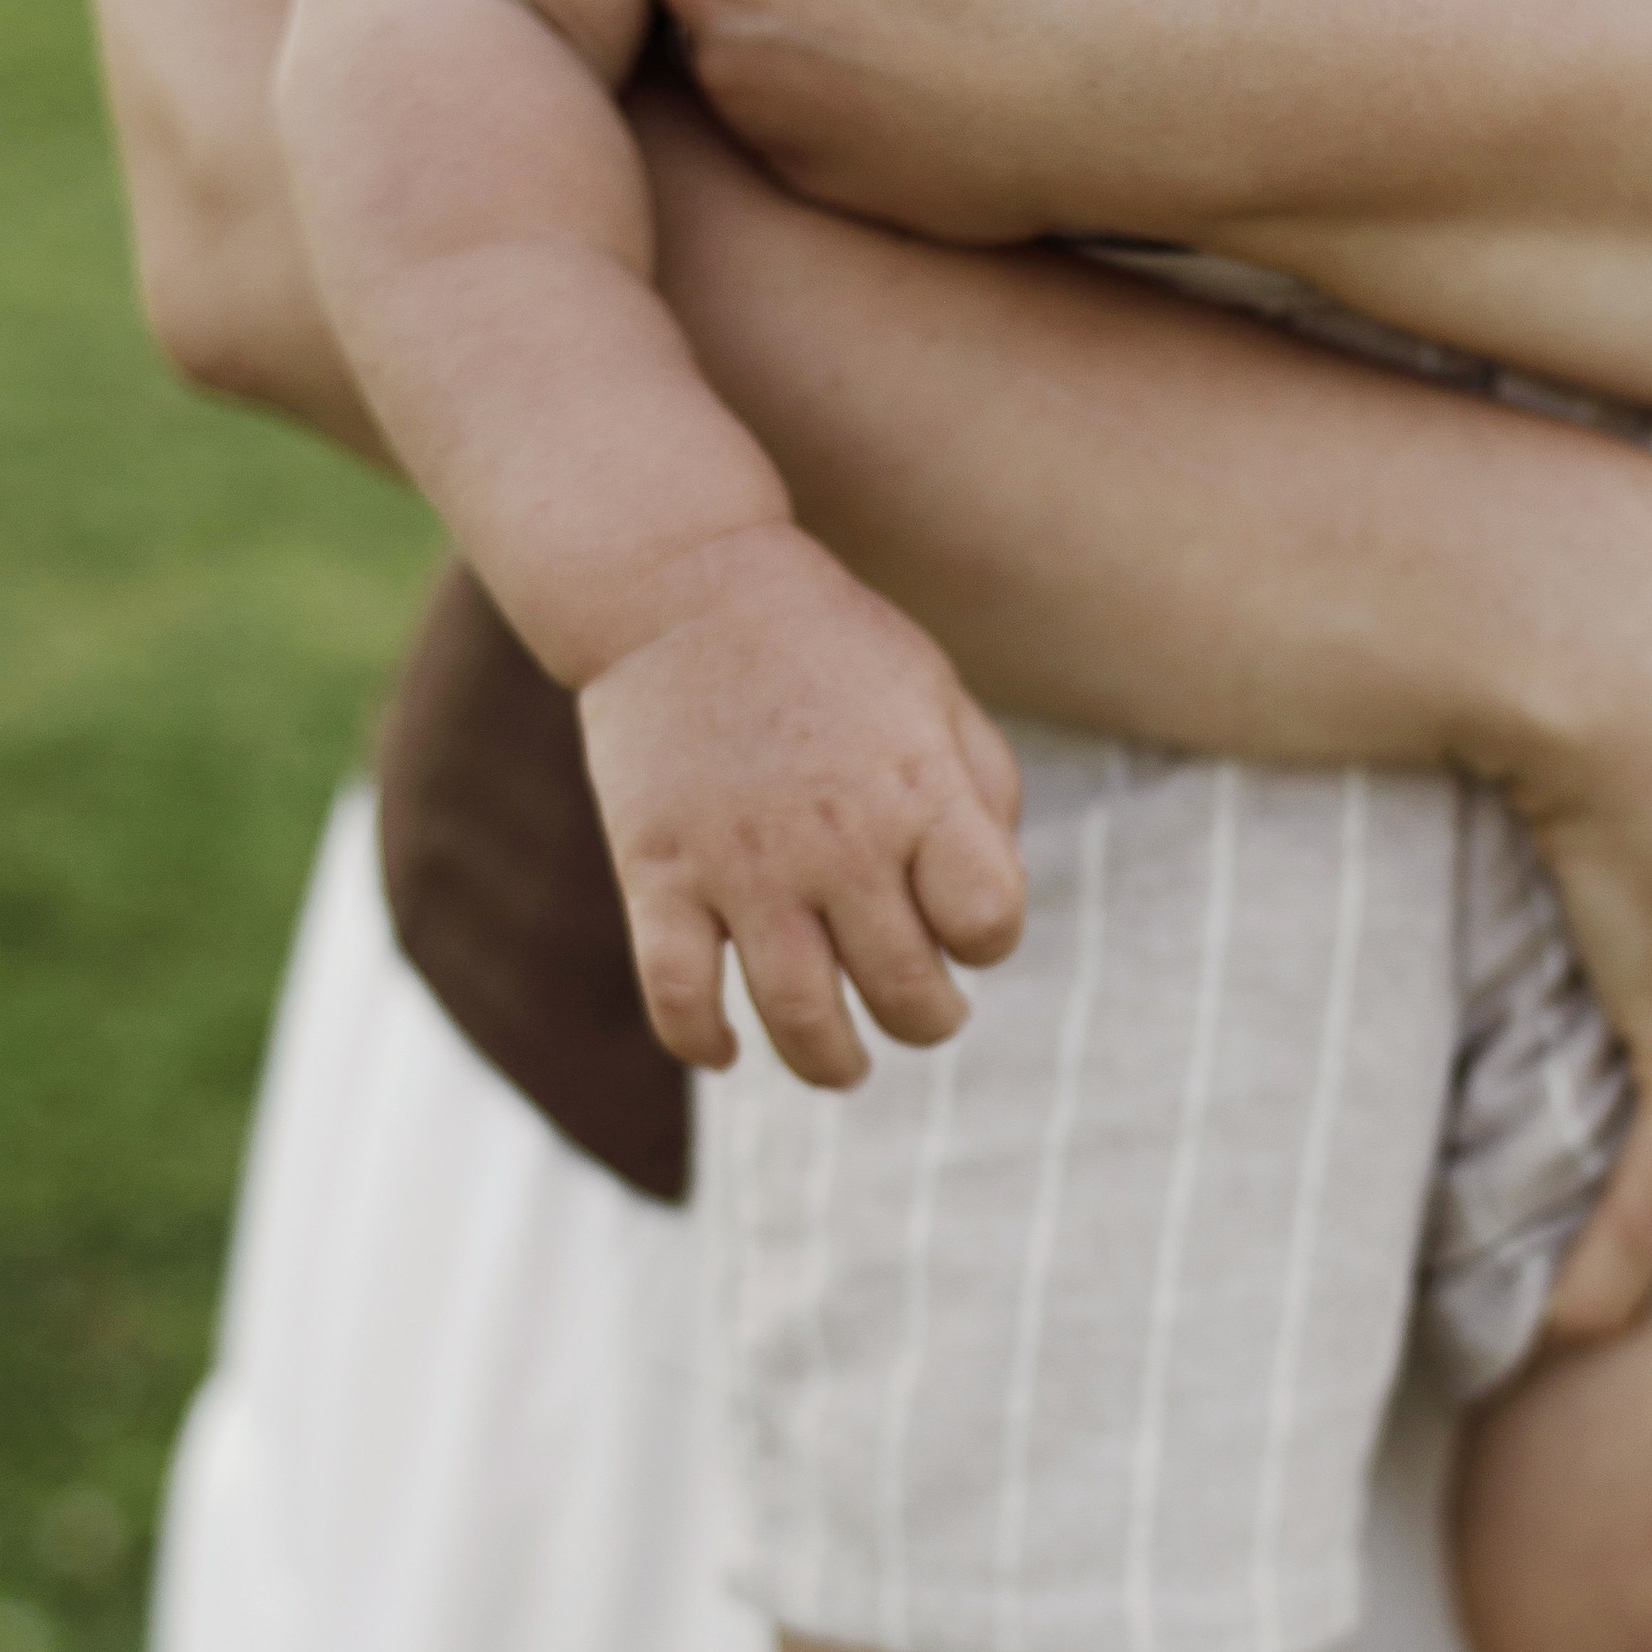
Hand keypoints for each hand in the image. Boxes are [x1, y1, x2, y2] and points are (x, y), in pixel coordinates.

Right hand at [577, 528, 1024, 1090]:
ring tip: (845, 1066)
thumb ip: (983, 793)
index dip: (987, 940)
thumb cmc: (825, 643)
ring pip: (802, 1021)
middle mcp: (837, 843)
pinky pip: (679, 998)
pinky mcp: (659, 875)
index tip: (963, 925)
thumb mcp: (936, 691)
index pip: (988, 924)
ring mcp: (742, 867)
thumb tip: (993, 907)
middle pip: (907, 994)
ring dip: (834, 1064)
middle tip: (922, 1013)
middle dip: (928, 1022)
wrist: (679, 585)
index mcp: (919, 792)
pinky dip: (704, 1043)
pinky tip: (728, 1049)